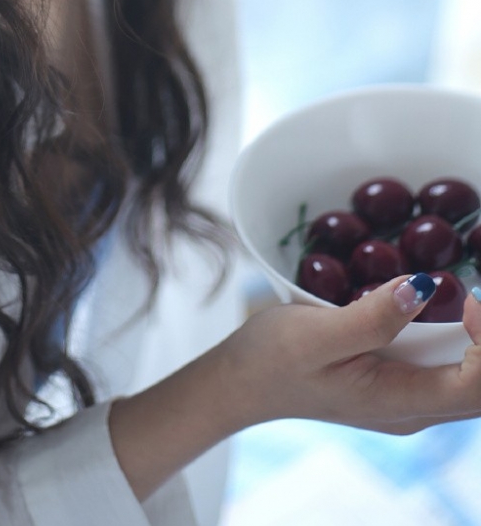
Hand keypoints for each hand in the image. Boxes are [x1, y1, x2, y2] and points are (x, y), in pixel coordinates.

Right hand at [223, 275, 480, 434]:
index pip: (477, 387)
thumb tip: (422, 289)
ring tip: (457, 295)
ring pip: (467, 381)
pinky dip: (454, 340)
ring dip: (472, 341)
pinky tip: (432, 307)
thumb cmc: (272, 358)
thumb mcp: (316, 333)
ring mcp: (406, 402)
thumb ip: (372, 318)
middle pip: (480, 389)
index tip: (469, 298)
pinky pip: (445, 370)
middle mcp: (413, 410)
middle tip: (468, 291)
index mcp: (399, 402)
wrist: (241, 383)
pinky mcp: (395, 387)